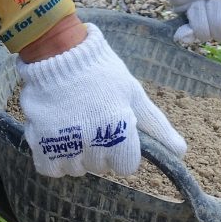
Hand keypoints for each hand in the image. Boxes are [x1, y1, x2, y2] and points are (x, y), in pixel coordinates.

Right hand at [15, 23, 184, 177]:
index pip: (127, 167)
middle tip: (93, 121)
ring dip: (76, 154)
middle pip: (100, 167)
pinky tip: (56, 137)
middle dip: (99, 149)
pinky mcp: (39, 141)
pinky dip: (53, 157)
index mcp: (120, 131)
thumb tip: (181, 152)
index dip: (123, 149)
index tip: (115, 131)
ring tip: (73, 126)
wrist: (59, 52)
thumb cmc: (102, 72)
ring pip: (75, 169)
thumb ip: (156, 126)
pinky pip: (49, 168)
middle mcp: (93, 142)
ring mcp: (64, 143)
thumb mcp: (133, 94)